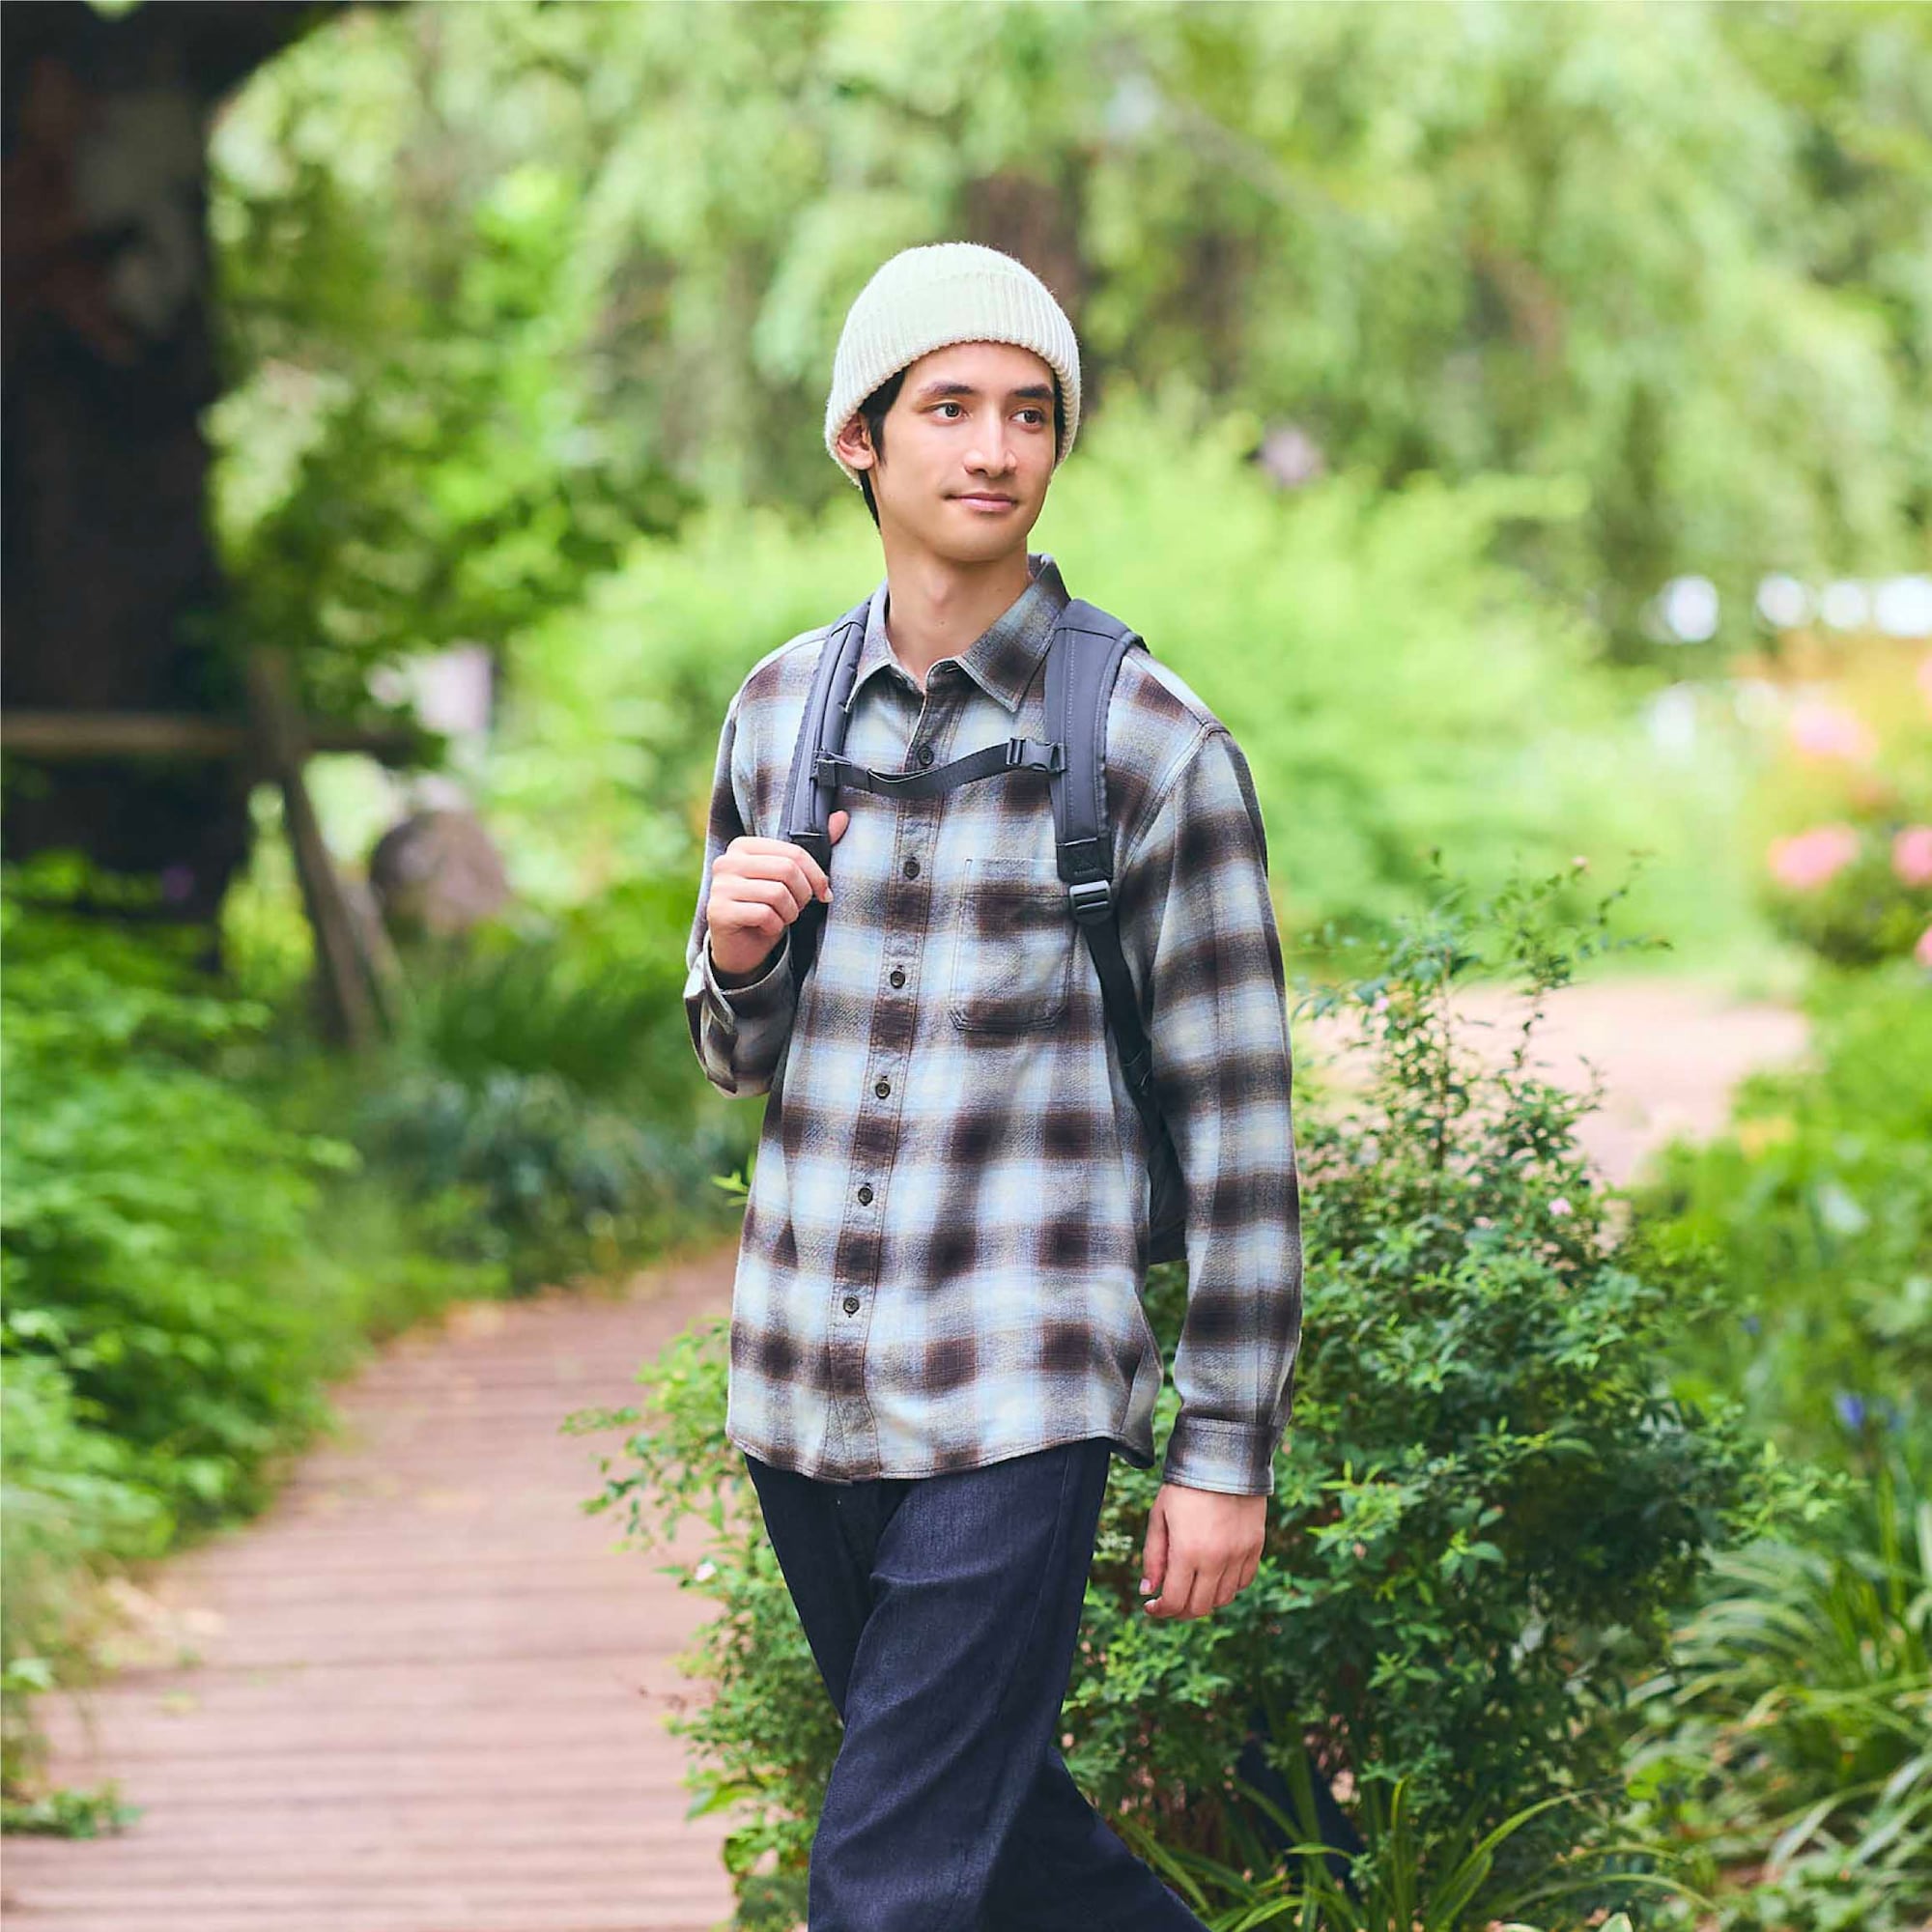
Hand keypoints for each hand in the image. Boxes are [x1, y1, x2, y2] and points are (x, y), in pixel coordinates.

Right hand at [707, 810, 849, 978]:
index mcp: (743, 846)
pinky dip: (774, 927)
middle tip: (797, 909)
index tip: (824, 893)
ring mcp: (720, 886)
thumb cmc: (767, 908)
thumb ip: (812, 850)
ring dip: (789, 913)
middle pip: (787, 870)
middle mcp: (727, 861)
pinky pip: (764, 915)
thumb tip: (842, 817)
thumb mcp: (789, 879)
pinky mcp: (719, 911)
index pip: (794, 853)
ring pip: (778, 894)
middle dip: (803, 895)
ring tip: (780, 918)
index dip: (817, 876)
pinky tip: (765, 928)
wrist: (740, 947)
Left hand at [1138, 1481, 1265, 1619]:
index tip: (1150, 1606)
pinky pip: (1243, 1582)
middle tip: (1169, 1602)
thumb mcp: (1159, 1516)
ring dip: (1204, 1600)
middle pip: (1199, 1607)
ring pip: (1223, 1599)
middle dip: (1180, 1610)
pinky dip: (1227, 1587)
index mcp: (1187, 1551)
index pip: (1175, 1601)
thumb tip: (1147, 1590)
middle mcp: (1216, 1559)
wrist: (1224, 1459)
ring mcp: (1239, 1555)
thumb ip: (1153, 1556)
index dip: (1160, 1611)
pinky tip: (1214, 1575)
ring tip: (1191, 1586)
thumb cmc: (1185, 1486)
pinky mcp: (1255, 1548)